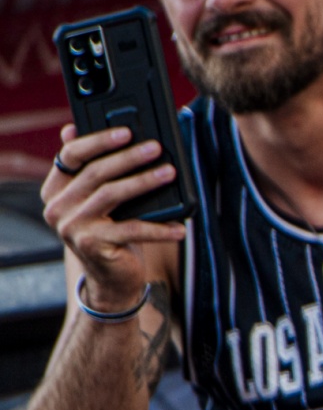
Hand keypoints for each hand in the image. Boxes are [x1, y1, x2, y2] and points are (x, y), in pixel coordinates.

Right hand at [42, 124, 185, 308]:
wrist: (111, 278)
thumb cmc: (113, 231)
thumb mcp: (102, 201)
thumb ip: (96, 170)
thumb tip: (101, 131)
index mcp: (55, 189)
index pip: (70, 155)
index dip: (98, 140)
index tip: (126, 131)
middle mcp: (57, 207)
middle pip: (95, 172)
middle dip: (129, 157)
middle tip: (156, 148)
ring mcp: (72, 227)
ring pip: (112, 195)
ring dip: (144, 182)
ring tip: (169, 173)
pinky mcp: (93, 245)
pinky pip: (131, 230)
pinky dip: (158, 228)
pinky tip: (179, 227)